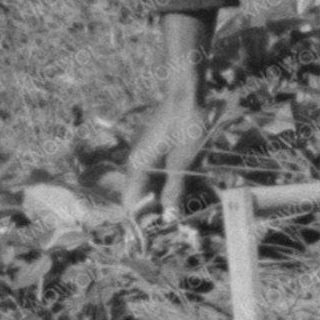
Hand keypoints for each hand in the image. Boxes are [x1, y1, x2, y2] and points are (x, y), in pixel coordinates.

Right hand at [122, 97, 209, 227]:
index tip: (162, 225)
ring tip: (188, 201)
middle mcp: (136, 163)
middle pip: (141, 194)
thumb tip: (167, 216)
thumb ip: (174, 190)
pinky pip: (159, 170)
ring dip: (167, 193)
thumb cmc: (185, 127)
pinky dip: (171, 179)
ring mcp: (145, 154)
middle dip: (158, 207)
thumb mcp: (184, 163)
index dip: (144, 217)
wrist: (187, 94)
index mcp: (137, 169)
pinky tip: (189, 182)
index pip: (130, 203)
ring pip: (152, 182)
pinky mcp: (156, 147)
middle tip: (178, 216)